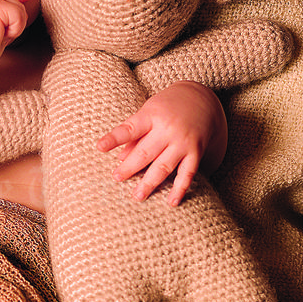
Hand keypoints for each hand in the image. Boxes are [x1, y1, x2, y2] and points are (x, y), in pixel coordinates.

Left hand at [96, 82, 227, 204]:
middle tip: (116, 178)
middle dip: (129, 167)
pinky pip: (187, 174)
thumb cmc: (167, 107)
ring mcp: (183, 142)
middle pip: (145, 152)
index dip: (114, 138)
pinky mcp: (196, 152)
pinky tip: (171, 202)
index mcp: (152, 116)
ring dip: (149, 183)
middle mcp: (168, 129)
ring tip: (137, 196)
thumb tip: (120, 158)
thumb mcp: (148, 112)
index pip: (130, 129)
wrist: (202, 99)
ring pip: (164, 166)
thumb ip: (134, 135)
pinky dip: (180, 189)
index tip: (100, 147)